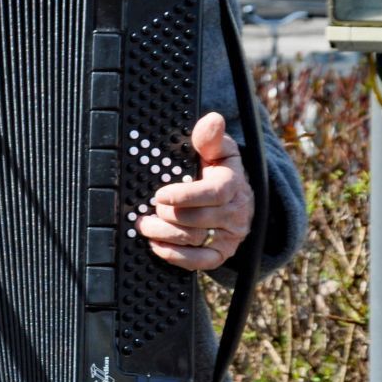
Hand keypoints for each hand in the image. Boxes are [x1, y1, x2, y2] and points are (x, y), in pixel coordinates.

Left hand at [139, 111, 254, 271]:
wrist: (236, 196)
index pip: (214, 193)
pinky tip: (158, 247)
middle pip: (200, 219)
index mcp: (232, 183)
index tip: (161, 194)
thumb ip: (210, 138)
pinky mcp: (224, 251)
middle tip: (146, 211)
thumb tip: (213, 120)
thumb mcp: (218, 150)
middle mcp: (236, 211)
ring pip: (197, 240)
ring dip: (165, 235)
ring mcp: (231, 234)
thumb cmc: (218, 169)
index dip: (186, 195)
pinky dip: (179, 257)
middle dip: (168, 216)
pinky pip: (204, 262)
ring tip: (144, 226)